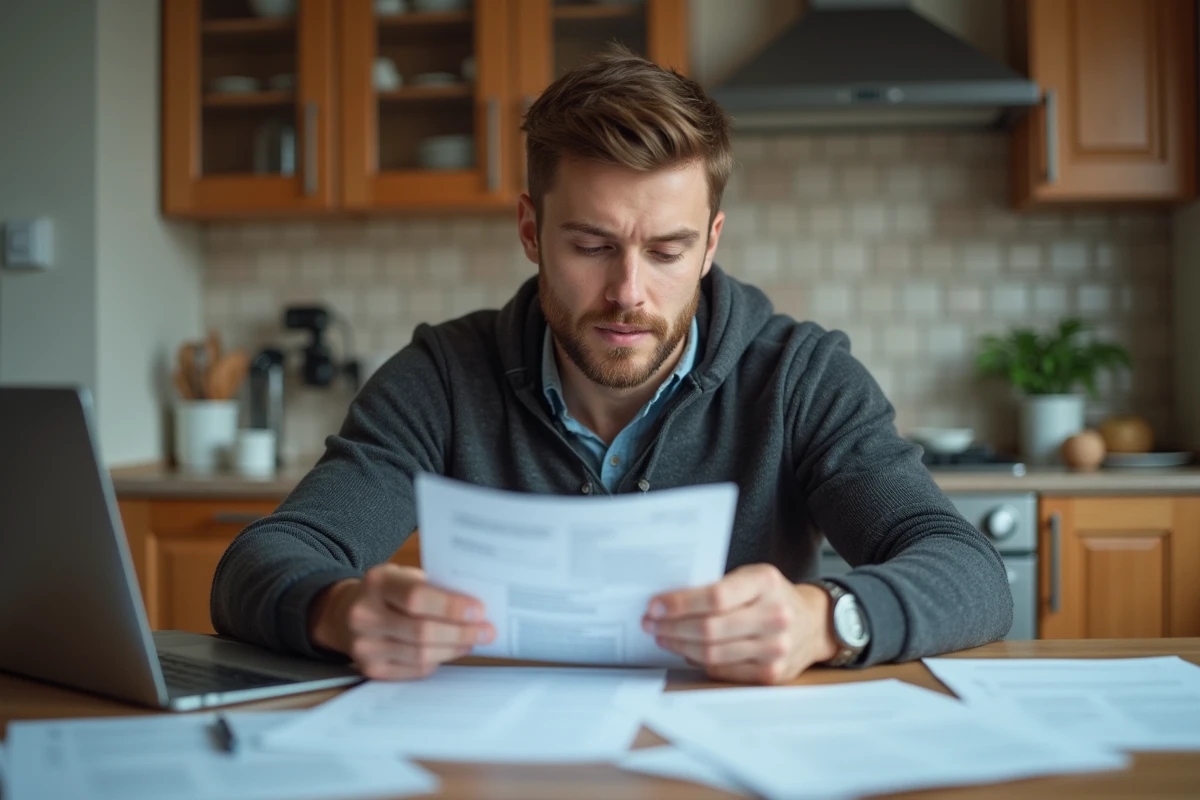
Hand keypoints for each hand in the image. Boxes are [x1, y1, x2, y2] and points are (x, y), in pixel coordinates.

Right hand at [309, 564, 494, 679]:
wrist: (344, 613)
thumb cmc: (388, 592)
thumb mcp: (403, 576)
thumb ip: (433, 587)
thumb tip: (475, 608)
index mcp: (377, 582)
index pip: (416, 597)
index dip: (451, 606)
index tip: (479, 611)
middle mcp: (364, 615)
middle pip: (421, 631)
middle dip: (460, 632)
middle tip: (487, 631)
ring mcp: (364, 646)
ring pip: (420, 655)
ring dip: (453, 649)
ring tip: (472, 641)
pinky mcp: (370, 669)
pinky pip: (414, 670)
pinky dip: (437, 662)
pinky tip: (450, 651)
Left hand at [642, 564, 838, 684]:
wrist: (814, 623)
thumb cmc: (773, 596)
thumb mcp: (752, 577)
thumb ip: (719, 586)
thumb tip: (669, 603)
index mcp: (766, 583)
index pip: (715, 597)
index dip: (680, 604)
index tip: (655, 606)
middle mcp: (775, 616)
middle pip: (710, 629)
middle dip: (672, 627)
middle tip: (650, 623)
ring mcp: (776, 648)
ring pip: (713, 654)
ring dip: (679, 646)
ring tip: (662, 637)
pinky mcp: (772, 674)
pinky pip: (723, 670)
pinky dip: (699, 661)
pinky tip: (686, 651)